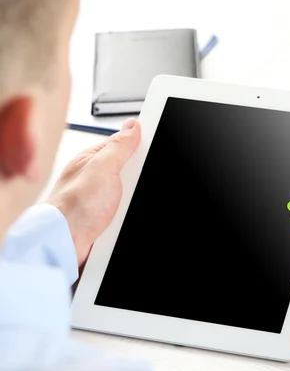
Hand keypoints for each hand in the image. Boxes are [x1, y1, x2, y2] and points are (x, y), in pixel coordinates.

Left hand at [45, 118, 140, 267]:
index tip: (144, 160)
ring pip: (132, 194)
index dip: (140, 149)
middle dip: (137, 181)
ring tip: (120, 210)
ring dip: (131, 204)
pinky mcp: (107, 218)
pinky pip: (128, 213)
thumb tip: (133, 126)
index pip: (126, 145)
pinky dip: (127, 218)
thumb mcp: (101, 168)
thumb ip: (119, 146)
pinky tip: (120, 221)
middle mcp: (97, 178)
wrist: (64, 244)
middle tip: (127, 189)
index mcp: (94, 159)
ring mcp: (102, 199)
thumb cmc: (72, 207)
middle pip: (133, 172)